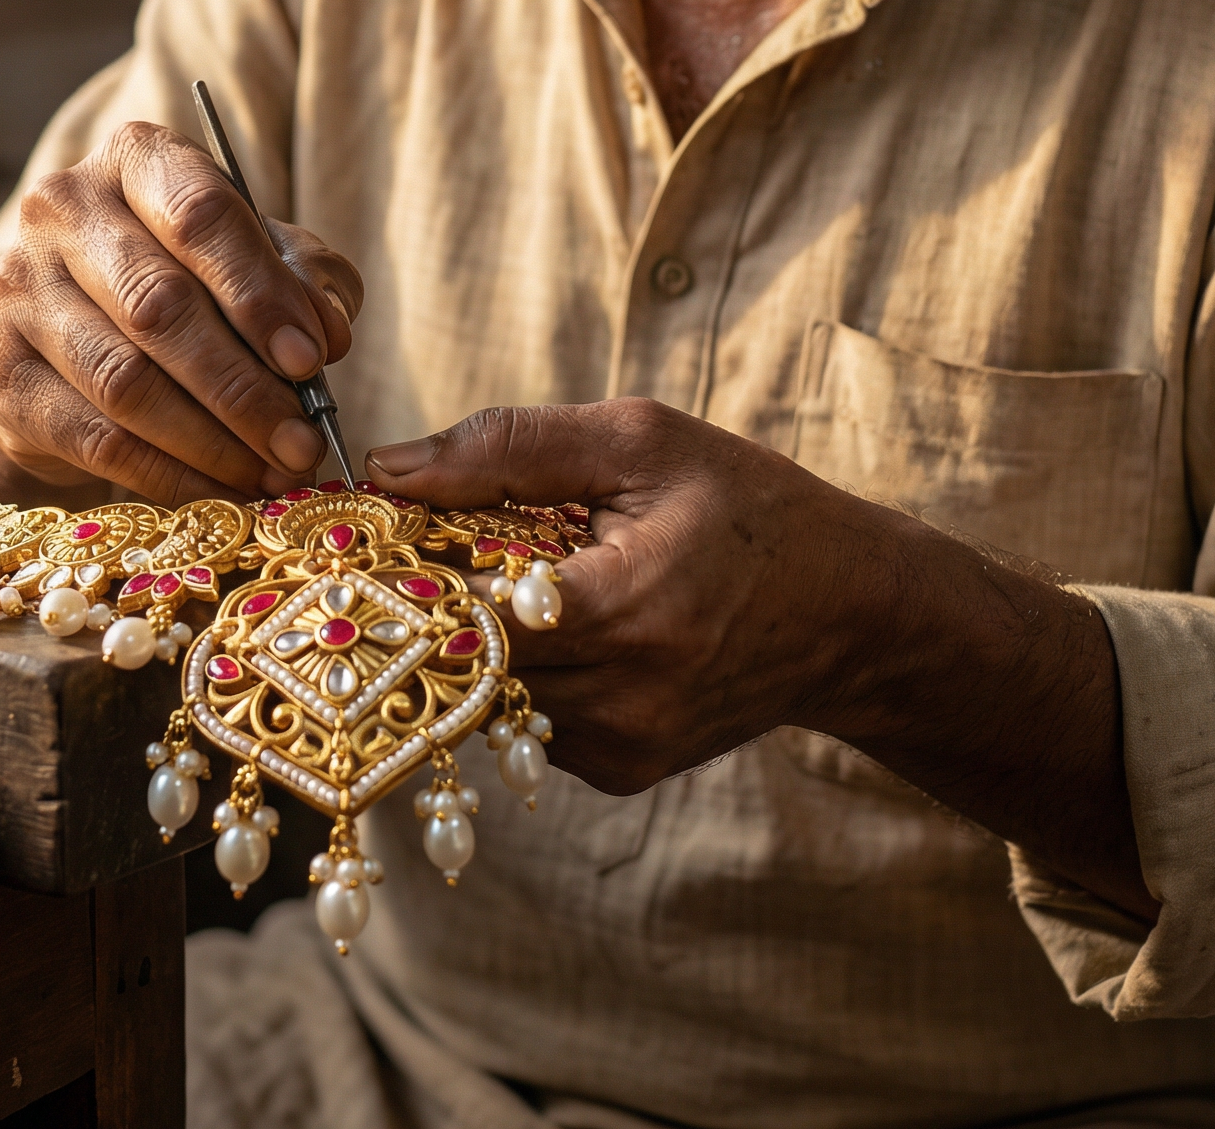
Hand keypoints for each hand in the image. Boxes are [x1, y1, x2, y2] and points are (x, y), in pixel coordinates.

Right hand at [0, 121, 363, 504]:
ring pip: (125, 381)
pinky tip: (223, 492)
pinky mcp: (1, 376)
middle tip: (302, 442)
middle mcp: (61, 211)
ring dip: (212, 440)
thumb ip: (305, 278)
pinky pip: (95, 439)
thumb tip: (327, 332)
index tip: (312, 359)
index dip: (260, 292)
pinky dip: (169, 474)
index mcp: (135, 160)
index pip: (200, 214)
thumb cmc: (190, 279)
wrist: (71, 336)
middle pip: (159, 305)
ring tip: (274, 475)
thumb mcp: (257, 257)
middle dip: (243, 385)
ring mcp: (19, 292)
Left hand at [369, 399, 859, 792]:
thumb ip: (508, 449)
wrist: (853, 615)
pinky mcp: (621, 773)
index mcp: (625, 606)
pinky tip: (553, 625)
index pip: (464, 616)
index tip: (361, 538)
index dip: (403, 577)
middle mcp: (621, 698)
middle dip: (421, 610)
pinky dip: (518, 674)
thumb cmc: (746, 506)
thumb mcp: (638, 442)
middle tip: (401, 553)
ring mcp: (621, 748)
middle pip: (460, 666)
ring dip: (469, 644)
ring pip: (484, 702)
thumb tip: (389, 467)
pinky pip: (526, 723)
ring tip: (491, 578)